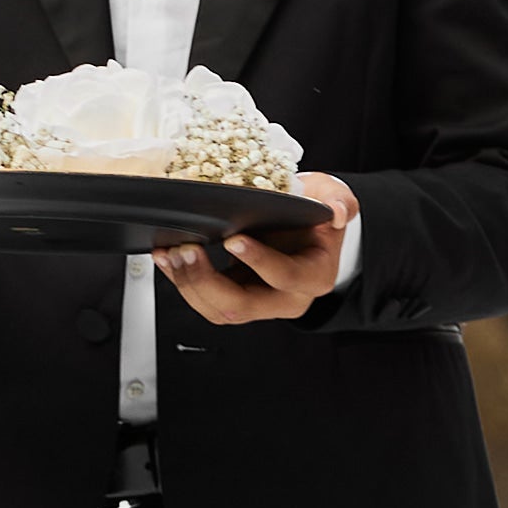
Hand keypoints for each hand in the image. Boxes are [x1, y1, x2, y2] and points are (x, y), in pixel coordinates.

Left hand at [159, 170, 353, 328]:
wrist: (303, 227)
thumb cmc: (315, 213)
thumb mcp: (333, 196)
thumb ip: (340, 200)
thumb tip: (339, 212)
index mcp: (314, 277)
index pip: (285, 276)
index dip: (259, 261)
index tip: (234, 239)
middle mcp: (286, 299)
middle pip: (242, 306)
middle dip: (207, 281)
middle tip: (187, 250)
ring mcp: (258, 304)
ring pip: (218, 311)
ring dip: (188, 284)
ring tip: (171, 252)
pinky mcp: (235, 298)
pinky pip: (206, 301)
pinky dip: (182, 281)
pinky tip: (167, 258)